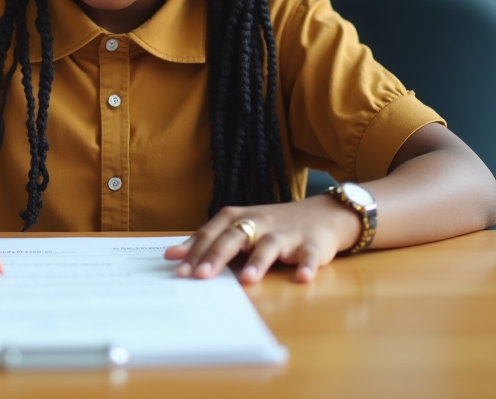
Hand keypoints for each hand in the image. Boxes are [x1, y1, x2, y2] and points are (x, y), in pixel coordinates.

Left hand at [163, 194, 361, 283]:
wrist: (322, 214)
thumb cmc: (273, 225)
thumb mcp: (240, 228)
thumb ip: (208, 241)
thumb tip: (173, 255)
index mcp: (239, 218)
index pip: (212, 234)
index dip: (194, 251)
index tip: (178, 269)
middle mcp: (260, 223)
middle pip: (235, 237)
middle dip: (217, 256)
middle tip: (200, 276)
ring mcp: (286, 234)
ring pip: (270, 246)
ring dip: (259, 261)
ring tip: (248, 280)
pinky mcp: (312, 244)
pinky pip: (309, 255)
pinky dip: (307, 266)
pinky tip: (302, 278)